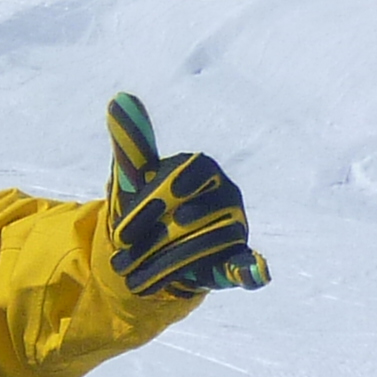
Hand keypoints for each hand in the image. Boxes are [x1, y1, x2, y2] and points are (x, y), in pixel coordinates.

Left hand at [103, 93, 268, 295]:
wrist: (161, 241)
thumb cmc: (150, 201)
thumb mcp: (136, 176)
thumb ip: (131, 141)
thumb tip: (119, 97)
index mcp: (203, 168)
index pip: (193, 172)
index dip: (165, 192)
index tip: (142, 213)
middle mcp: (225, 194)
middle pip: (197, 212)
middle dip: (156, 237)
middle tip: (121, 252)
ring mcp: (233, 226)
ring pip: (206, 243)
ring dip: (166, 263)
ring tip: (133, 279)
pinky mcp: (233, 257)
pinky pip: (245, 263)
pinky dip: (251, 269)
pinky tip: (257, 275)